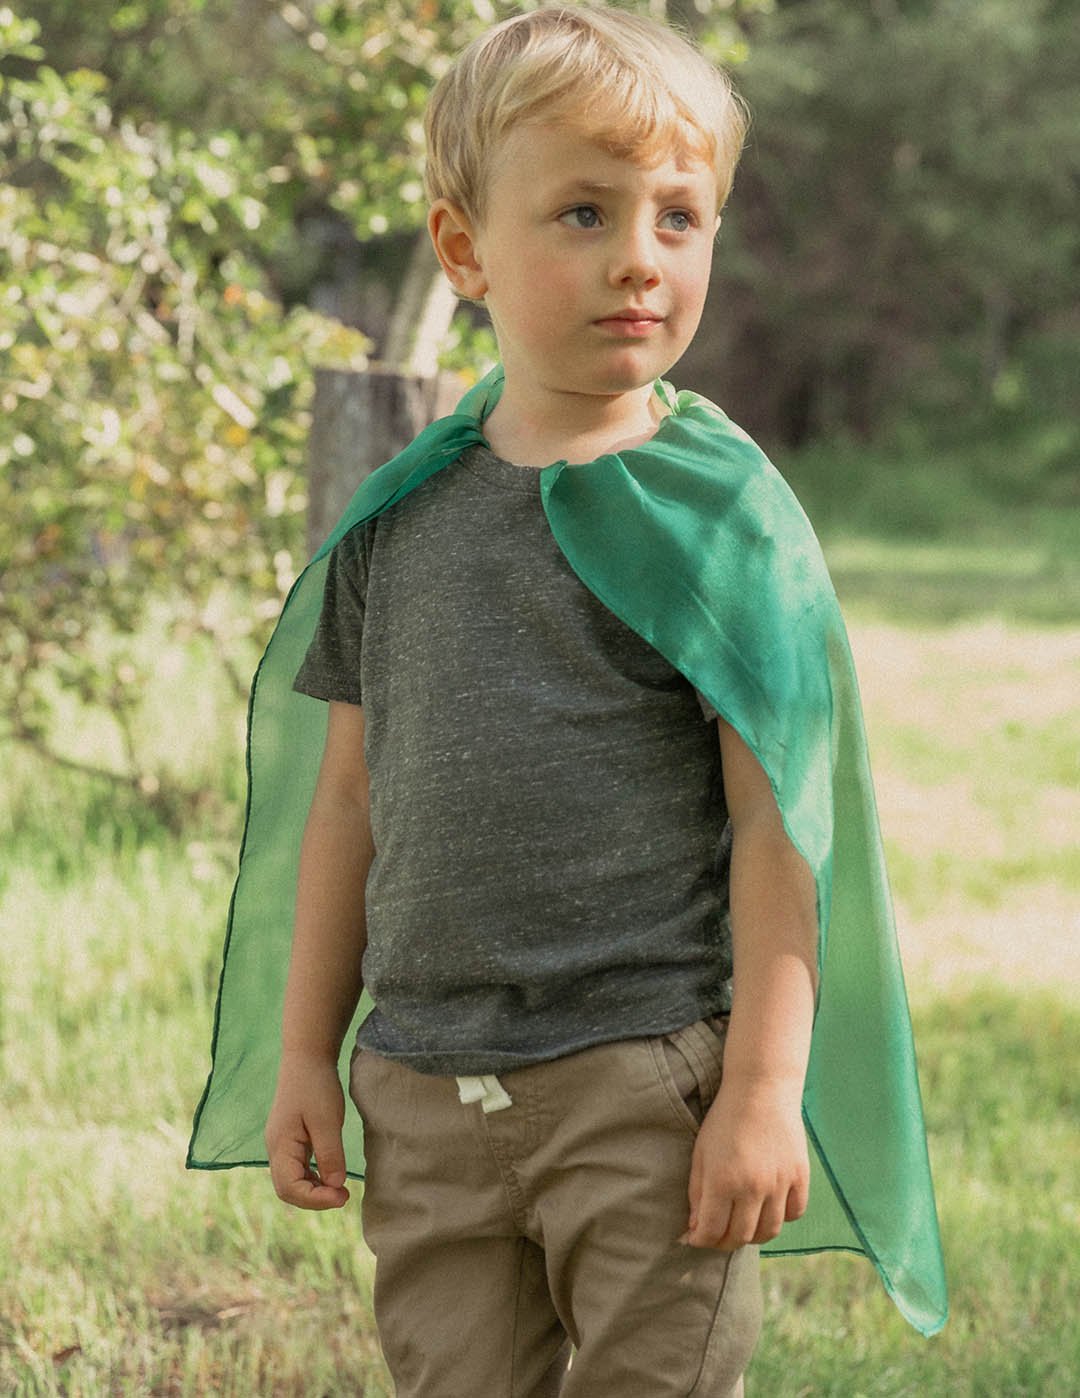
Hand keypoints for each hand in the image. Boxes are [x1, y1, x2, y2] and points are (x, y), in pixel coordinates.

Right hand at [266, 1049, 350, 1210]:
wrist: (307, 1056)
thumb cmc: (316, 1085)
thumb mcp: (327, 1120)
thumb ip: (330, 1154)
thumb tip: (335, 1186)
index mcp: (279, 1145)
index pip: (289, 1188)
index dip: (315, 1200)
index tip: (342, 1196)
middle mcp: (276, 1149)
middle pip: (287, 1189)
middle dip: (314, 1199)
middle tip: (344, 1196)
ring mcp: (282, 1144)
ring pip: (292, 1181)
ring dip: (314, 1190)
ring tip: (340, 1190)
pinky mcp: (291, 1139)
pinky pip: (298, 1168)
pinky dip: (313, 1178)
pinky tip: (331, 1176)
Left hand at [683, 1078, 808, 1249]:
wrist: (761, 1089)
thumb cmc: (724, 1119)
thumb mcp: (701, 1153)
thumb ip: (696, 1193)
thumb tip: (695, 1229)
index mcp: (723, 1181)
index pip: (712, 1232)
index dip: (700, 1241)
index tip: (694, 1238)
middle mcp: (753, 1187)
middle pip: (740, 1237)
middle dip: (724, 1241)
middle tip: (718, 1234)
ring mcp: (780, 1184)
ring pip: (769, 1232)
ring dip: (753, 1235)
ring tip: (743, 1224)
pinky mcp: (800, 1176)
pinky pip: (794, 1213)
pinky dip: (781, 1217)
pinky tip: (769, 1207)